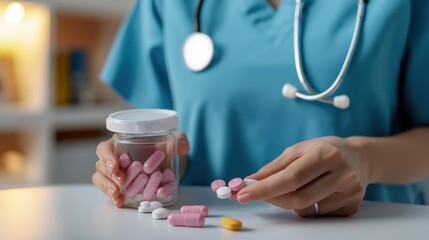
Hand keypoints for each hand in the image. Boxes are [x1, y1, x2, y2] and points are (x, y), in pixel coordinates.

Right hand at [92, 131, 189, 206]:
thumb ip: (180, 140)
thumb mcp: (173, 140)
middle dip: (110, 174)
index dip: (108, 156)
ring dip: (108, 187)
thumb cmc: (164, 147)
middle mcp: (114, 159)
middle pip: (102, 166)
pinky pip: (111, 191)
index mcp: (121, 144)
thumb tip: (184, 146)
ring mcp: (115, 174)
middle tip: (122, 180)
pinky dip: (114, 197)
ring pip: (101, 179)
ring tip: (118, 193)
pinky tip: (120, 202)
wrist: (168, 163)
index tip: (117, 163)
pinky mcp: (121, 187)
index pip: (105, 148)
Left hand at [237, 136, 367, 216]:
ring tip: (298, 185)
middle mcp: (342, 174)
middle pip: (298, 198)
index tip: (243, 195)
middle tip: (256, 195)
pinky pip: (317, 214)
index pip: (291, 177)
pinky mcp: (352, 206)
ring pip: (306, 209)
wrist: (359, 157)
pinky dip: (306, 206)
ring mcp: (350, 192)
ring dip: (290, 201)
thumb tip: (250, 182)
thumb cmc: (323, 150)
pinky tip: (315, 191)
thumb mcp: (298, 150)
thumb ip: (274, 167)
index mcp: (326, 154)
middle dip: (272, 198)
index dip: (265, 188)